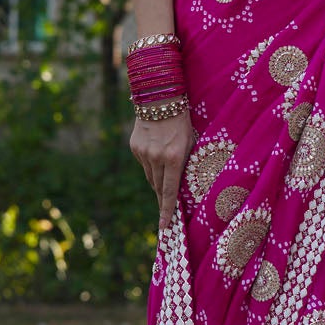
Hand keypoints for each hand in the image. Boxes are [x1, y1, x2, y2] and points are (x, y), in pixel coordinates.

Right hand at [129, 108, 193, 233]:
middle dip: (163, 201)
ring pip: (150, 177)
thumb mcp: (190, 142)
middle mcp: (156, 157)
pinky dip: (151, 165)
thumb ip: (185, 164)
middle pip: (158, 188)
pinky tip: (157, 155)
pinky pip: (144, 164)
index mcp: (174, 157)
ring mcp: (143, 152)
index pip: (170, 191)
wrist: (160, 98)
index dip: (168, 211)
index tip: (164, 227)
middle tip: (166, 214)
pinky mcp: (134, 147)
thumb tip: (180, 186)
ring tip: (165, 177)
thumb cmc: (182, 120)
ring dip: (157, 182)